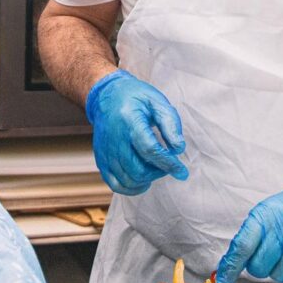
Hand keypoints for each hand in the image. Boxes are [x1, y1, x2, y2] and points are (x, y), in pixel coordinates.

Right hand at [86, 70, 187, 194]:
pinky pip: (114, 184)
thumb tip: (178, 148)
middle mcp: (114, 137)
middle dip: (159, 172)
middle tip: (167, 163)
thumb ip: (170, 123)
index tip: (182, 171)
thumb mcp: (156, 101)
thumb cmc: (135, 97)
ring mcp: (105, 150)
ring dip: (147, 180)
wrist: (106, 94)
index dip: (168, 164)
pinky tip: (142, 181)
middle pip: (138, 169)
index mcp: (129, 119)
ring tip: (155, 169)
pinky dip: (131, 188)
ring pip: (128, 179)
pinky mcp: (101, 158)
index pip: (149, 150)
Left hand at [216, 179, 282, 282]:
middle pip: (259, 266)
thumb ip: (248, 237)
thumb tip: (231, 263)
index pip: (243, 246)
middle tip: (264, 255)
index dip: (231, 266)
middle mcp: (282, 230)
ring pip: (278, 275)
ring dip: (277, 269)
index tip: (222, 280)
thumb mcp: (263, 214)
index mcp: (264, 217)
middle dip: (257, 267)